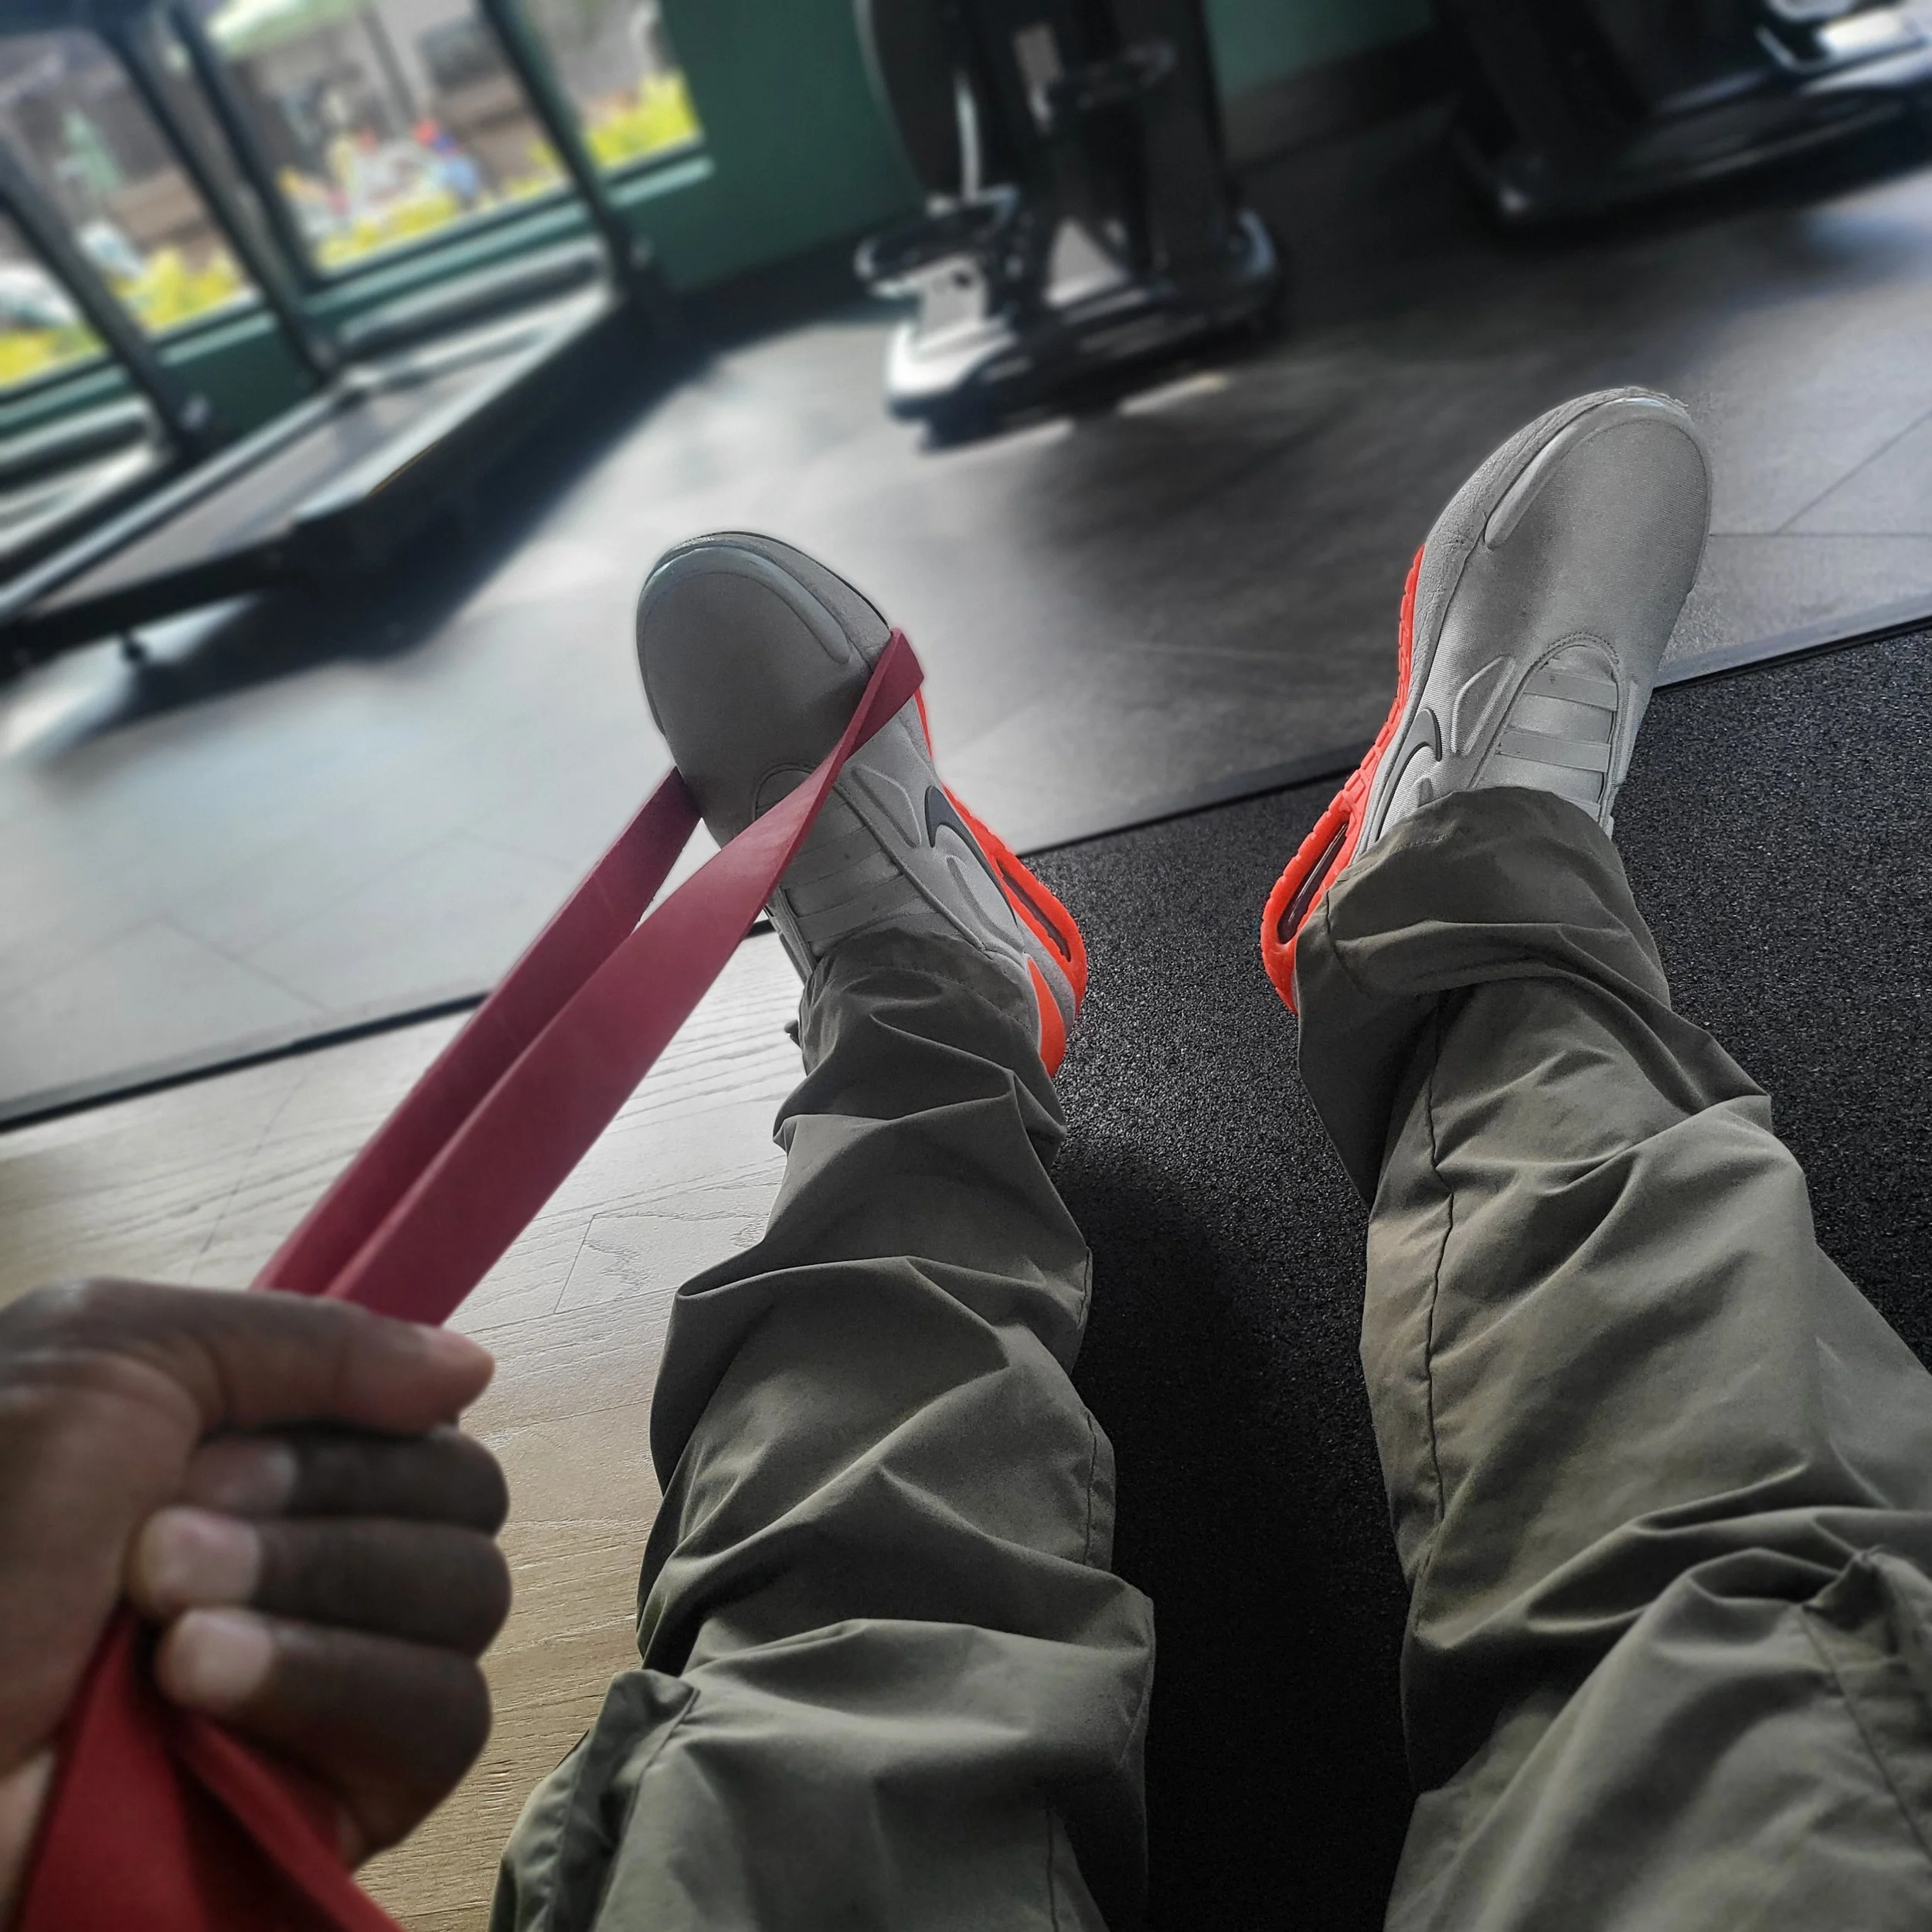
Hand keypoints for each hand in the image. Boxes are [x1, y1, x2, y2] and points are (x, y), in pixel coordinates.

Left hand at [0, 1278, 508, 1908]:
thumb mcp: (119, 1358)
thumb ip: (312, 1341)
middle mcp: (326, 1557)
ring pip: (470, 1597)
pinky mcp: (349, 1795)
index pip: (428, 1417)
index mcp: (281, 1458)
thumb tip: (474, 1366)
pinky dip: (336, 1685)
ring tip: (165, 1629)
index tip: (218, 1448)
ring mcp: (345, 1679)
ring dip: (317, 1591)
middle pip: (468, 1498)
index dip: (353, 1425)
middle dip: (322, 1507)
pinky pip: (444, 1717)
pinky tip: (205, 1696)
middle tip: (162, 1543)